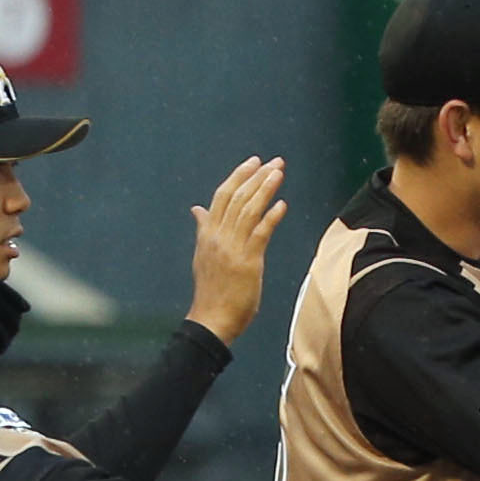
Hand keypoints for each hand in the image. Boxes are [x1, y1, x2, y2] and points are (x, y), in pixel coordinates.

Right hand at [183, 156, 289, 343]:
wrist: (211, 318)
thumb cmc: (212, 290)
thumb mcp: (203, 254)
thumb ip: (204, 228)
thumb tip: (197, 208)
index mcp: (207, 233)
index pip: (222, 196)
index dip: (238, 176)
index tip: (253, 162)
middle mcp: (218, 236)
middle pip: (237, 198)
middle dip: (256, 177)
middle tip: (274, 162)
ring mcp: (232, 248)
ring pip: (248, 211)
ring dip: (264, 190)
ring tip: (278, 174)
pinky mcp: (248, 262)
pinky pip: (260, 234)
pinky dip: (271, 217)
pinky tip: (282, 205)